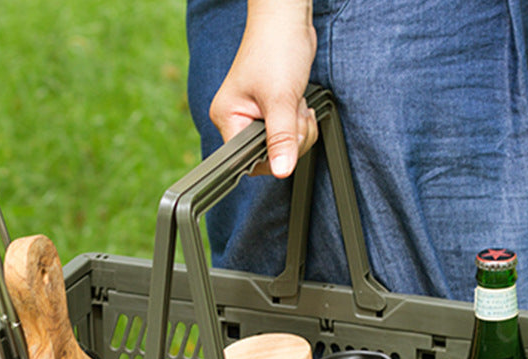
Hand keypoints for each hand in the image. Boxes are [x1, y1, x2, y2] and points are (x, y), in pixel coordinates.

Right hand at [209, 0, 318, 176]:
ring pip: (283, 145)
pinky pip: (289, 132)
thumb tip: (282, 171)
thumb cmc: (275, 47)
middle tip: (293, 112)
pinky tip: (298, 102)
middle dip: (291, 138)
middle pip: (268, 156)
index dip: (271, 157)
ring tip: (295, 102)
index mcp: (228, 118)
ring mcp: (255, 117)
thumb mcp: (281, 99)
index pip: (248, 161)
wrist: (287, 19)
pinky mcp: (270, 112)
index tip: (285, 139)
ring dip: (298, 127)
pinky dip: (299, 121)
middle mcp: (237, 120)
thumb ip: (281, 139)